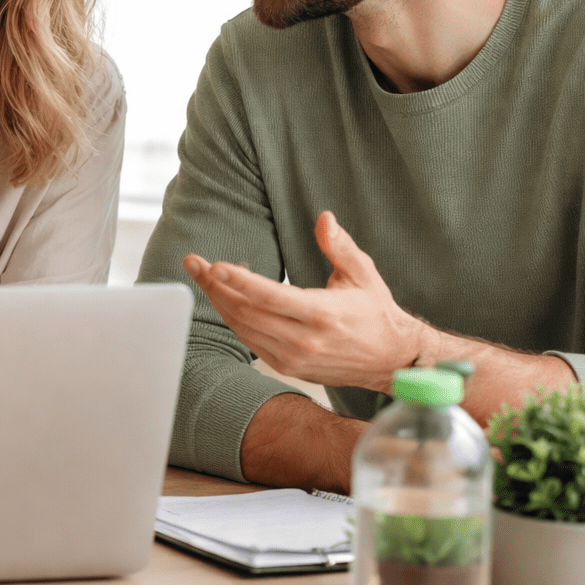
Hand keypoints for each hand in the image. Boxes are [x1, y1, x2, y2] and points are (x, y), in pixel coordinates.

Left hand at [182, 210, 427, 391]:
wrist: (391, 360)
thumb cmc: (376, 312)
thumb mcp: (364, 274)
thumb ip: (340, 247)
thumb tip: (324, 218)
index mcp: (322, 314)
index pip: (269, 297)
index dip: (238, 281)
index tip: (213, 265)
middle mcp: (305, 340)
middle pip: (246, 312)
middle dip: (215, 286)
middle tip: (193, 263)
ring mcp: (294, 357)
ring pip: (243, 328)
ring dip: (219, 302)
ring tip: (203, 276)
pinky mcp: (289, 366)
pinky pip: (251, 341)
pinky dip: (234, 319)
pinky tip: (227, 298)